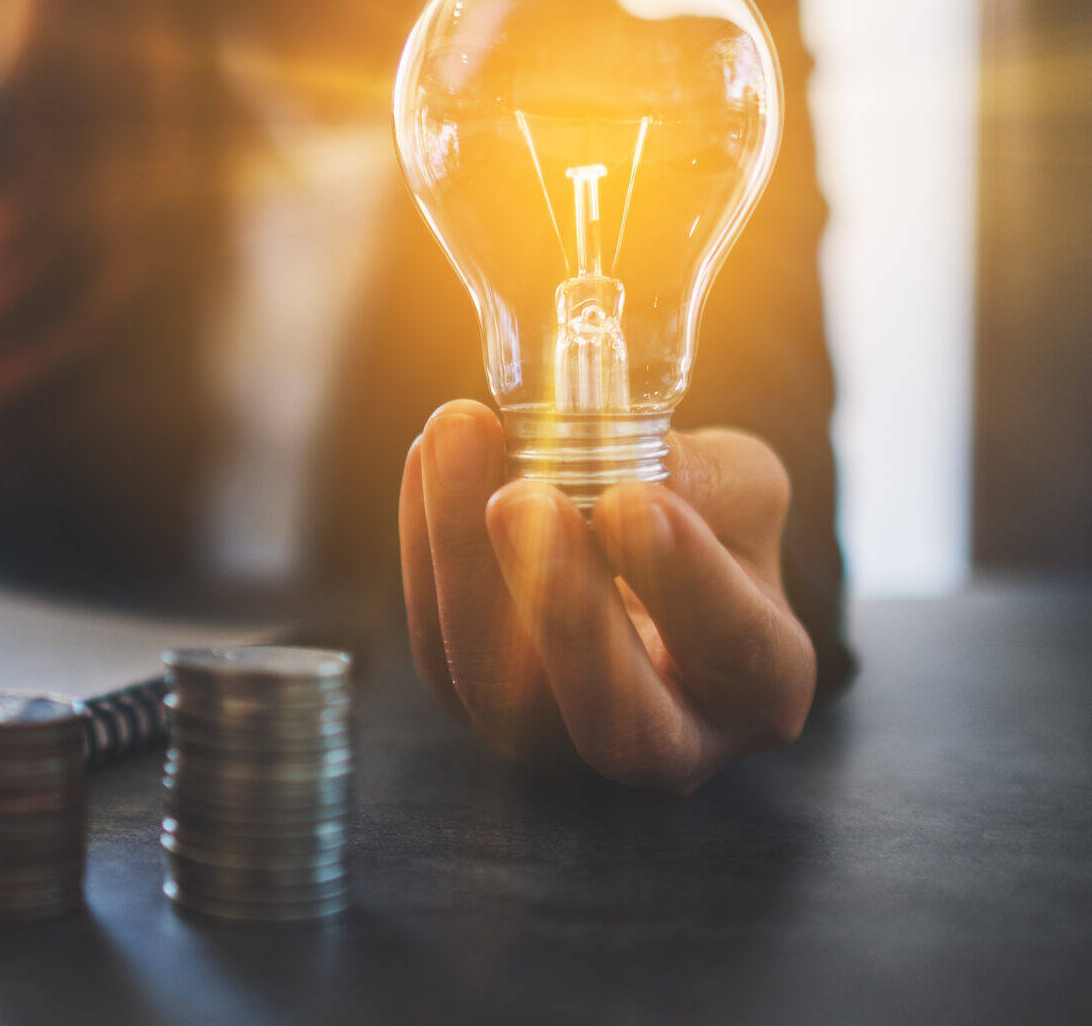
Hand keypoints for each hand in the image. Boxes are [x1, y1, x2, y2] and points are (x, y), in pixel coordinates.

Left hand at [399, 400, 815, 793]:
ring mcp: (560, 742)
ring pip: (499, 689)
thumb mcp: (737, 483)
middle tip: (520, 498)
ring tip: (453, 443)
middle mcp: (669, 742)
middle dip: (562, 608)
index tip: (633, 499)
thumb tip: (639, 463)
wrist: (630, 552)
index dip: (685, 581)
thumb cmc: (705, 521)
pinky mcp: (475, 707)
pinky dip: (426, 549)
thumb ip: (706, 479)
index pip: (734, 650)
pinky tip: (430, 459)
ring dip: (463, 560)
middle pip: (616, 719)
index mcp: (760, 687)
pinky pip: (438, 646)